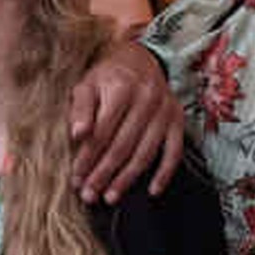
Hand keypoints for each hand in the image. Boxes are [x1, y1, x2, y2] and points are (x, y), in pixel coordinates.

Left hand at [73, 38, 185, 198]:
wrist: (140, 58)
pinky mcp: (177, 120)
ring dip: (127, 179)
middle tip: (89, 195)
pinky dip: (165, 173)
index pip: (102, 132)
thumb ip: (81, 109)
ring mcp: (165, 111)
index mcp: (121, 89)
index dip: (87, 158)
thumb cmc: (108, 77)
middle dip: (104, 174)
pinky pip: (174, 152)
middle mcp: (147, 99)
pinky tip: (152, 191)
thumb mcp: (87, 84)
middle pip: (122, 146)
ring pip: (146, 153)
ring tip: (110, 196)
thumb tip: (77, 135)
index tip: (76, 178)